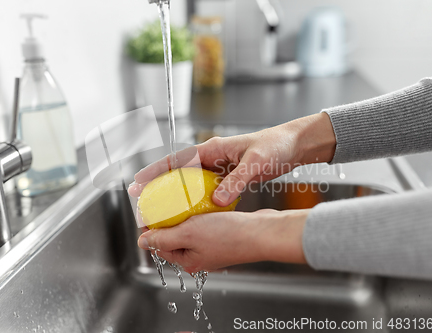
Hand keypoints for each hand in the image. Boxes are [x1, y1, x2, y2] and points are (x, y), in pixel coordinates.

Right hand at [128, 113, 335, 206]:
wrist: (295, 146)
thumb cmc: (276, 146)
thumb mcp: (256, 163)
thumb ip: (236, 181)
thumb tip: (217, 202)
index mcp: (212, 149)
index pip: (176, 159)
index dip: (154, 171)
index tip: (137, 182)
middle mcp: (211, 157)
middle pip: (177, 173)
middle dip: (157, 186)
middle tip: (141, 202)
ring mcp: (218, 168)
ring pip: (189, 183)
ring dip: (174, 196)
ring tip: (160, 211)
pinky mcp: (227, 178)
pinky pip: (205, 190)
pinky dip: (194, 201)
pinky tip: (190, 214)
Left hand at [137, 209, 309, 272]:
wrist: (262, 232)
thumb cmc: (228, 235)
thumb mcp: (188, 234)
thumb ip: (163, 238)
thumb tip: (141, 243)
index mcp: (187, 261)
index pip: (158, 244)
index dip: (149, 227)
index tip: (145, 209)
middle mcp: (199, 257)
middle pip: (172, 237)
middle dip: (165, 220)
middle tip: (159, 200)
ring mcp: (211, 247)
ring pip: (189, 229)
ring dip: (181, 215)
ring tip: (176, 199)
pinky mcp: (223, 236)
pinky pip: (204, 223)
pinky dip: (198, 213)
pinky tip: (198, 201)